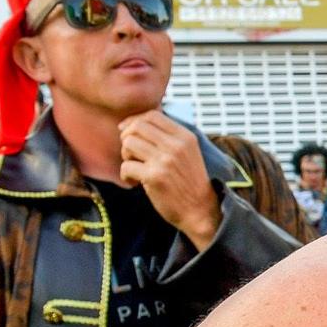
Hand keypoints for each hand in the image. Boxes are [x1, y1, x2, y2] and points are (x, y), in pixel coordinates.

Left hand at [118, 111, 222, 248]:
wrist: (200, 211)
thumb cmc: (189, 183)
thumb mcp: (188, 153)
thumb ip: (170, 137)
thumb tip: (137, 123)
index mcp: (185, 137)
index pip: (152, 115)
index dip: (135, 121)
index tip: (128, 132)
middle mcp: (176, 145)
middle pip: (136, 127)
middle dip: (127, 138)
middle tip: (131, 154)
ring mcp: (165, 161)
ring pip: (128, 143)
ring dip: (126, 156)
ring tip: (135, 168)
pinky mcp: (154, 177)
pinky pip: (126, 166)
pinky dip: (126, 175)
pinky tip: (135, 182)